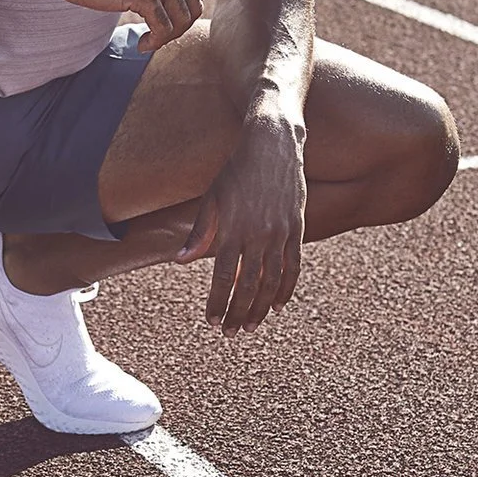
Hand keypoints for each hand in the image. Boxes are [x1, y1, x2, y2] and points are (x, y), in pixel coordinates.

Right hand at [49, 0, 209, 49]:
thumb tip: (177, 5)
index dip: (184, 14)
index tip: (163, 24)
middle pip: (194, 9)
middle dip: (177, 29)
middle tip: (155, 37)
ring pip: (182, 21)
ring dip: (166, 38)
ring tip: (147, 42)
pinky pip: (164, 28)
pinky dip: (155, 42)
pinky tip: (140, 44)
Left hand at [177, 99, 306, 332]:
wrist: (273, 143)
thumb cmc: (236, 170)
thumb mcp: (212, 198)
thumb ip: (199, 233)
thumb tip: (180, 261)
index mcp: (233, 229)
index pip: (222, 277)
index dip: (217, 302)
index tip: (211, 320)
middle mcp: (259, 234)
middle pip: (249, 286)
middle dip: (238, 313)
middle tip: (229, 333)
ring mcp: (281, 233)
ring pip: (272, 282)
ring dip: (261, 308)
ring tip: (250, 326)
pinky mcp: (297, 228)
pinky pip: (293, 266)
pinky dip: (286, 289)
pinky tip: (279, 305)